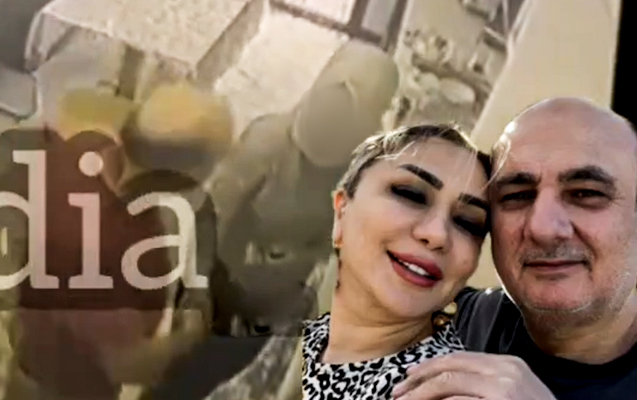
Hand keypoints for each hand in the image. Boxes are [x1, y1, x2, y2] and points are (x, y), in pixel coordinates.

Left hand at [392, 352, 556, 399]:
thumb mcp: (514, 392)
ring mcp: (503, 388)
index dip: (428, 368)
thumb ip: (486, 383)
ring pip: (448, 385)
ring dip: (421, 396)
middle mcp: (505, 370)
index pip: (458, 359)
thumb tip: (445, 388)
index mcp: (507, 364)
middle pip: (448, 368)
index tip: (408, 379)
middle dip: (418, 381)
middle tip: (397, 394)